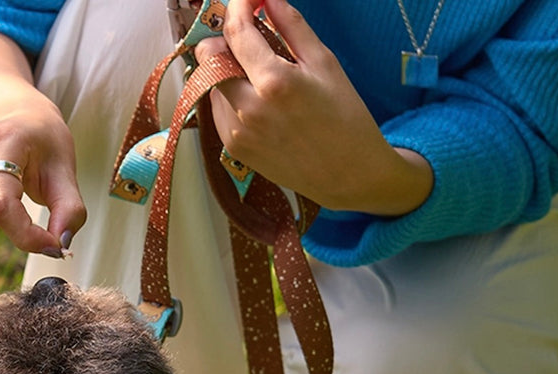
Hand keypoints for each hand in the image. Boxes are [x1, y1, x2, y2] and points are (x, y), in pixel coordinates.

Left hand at [194, 0, 432, 215]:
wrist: (347, 173)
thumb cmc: (344, 116)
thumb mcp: (324, 63)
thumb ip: (291, 26)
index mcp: (274, 82)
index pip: (236, 31)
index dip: (237, 6)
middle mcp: (248, 109)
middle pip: (210, 58)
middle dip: (224, 39)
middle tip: (246, 34)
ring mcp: (237, 133)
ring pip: (212, 85)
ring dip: (228, 69)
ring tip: (259, 73)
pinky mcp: (234, 150)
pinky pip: (220, 111)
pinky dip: (231, 96)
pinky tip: (257, 100)